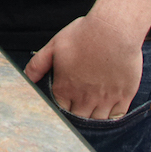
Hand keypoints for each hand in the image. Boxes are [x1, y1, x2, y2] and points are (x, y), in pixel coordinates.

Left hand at [25, 14, 142, 119]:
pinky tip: (107, 112)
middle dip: (75, 116)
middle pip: (78, 119)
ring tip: (90, 111)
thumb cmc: (83, 35)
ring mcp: (105, 99)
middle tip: (76, 109)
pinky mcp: (124, 96)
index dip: (58, 110)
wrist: (114, 30)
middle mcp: (84, 98)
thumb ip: (38, 65)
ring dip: (92, 118)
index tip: (61, 106)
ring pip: (97, 121)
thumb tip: (26, 78)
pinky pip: (116, 117)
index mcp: (65, 88)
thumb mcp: (53, 46)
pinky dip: (111, 118)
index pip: (58, 111)